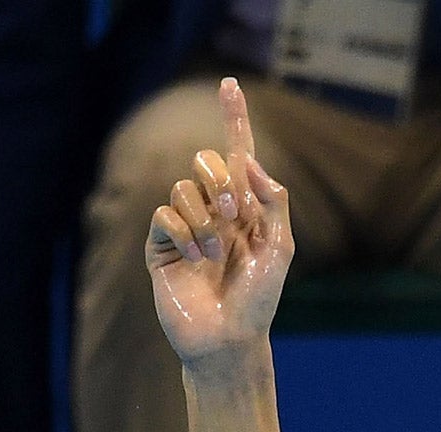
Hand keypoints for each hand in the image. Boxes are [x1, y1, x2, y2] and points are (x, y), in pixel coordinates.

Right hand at [145, 78, 293, 365]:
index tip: (230, 84)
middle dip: (218, 177)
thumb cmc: (259, 301)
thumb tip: (247, 161)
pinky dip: (182, 232)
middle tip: (233, 210)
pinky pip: (164, 213)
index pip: (238, 155)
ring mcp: (186, 227)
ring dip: (203, 217)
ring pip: (182, 186)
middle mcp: (216, 212)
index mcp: (247, 210)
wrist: (228, 340)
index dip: (234, 120)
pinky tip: (193, 258)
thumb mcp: (279, 249)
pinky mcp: (161, 245)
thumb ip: (272, 201)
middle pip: (205, 161)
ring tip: (214, 253)